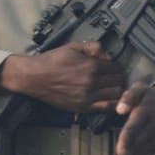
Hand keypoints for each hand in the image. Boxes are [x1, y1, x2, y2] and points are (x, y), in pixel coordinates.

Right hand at [0, 41, 125, 113]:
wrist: (35, 76)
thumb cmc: (52, 61)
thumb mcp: (74, 46)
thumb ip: (94, 47)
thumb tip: (108, 54)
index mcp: (91, 66)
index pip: (116, 67)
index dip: (117, 66)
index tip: (114, 67)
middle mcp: (91, 82)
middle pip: (118, 81)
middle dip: (118, 78)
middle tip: (114, 77)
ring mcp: (87, 97)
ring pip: (116, 95)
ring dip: (117, 90)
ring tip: (112, 87)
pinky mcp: (82, 107)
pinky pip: (105, 108)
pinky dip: (111, 103)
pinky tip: (109, 98)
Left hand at [114, 77, 154, 154]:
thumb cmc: (150, 96)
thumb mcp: (140, 88)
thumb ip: (129, 96)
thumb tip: (119, 110)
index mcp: (145, 112)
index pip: (133, 128)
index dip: (126, 141)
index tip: (120, 152)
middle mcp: (151, 127)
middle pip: (138, 144)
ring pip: (142, 153)